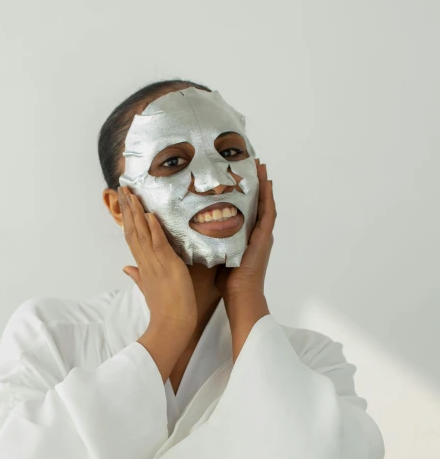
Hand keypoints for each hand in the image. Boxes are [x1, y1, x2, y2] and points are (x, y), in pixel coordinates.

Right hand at [118, 186, 197, 336]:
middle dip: (127, 208)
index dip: (127, 218)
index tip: (123, 201)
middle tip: (122, 188)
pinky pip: (159, 245)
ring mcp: (156, 263)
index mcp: (142, 265)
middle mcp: (146, 262)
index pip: (131, 237)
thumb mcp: (149, 288)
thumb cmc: (164, 309)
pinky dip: (154, 230)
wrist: (171, 325)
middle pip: (132, 230)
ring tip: (131, 194)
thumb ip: (137, 276)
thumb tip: (126, 269)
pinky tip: (150, 215)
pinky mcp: (168, 267)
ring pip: (142, 234)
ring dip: (136, 213)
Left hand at [215, 159, 275, 302]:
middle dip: (254, 183)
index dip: (242, 192)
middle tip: (251, 163)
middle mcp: (255, 233)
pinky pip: (268, 214)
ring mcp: (262, 235)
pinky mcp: (264, 238)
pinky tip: (267, 184)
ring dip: (263, 185)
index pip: (244, 209)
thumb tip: (189, 229)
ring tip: (260, 166)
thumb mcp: (214, 254)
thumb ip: (208, 240)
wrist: (240, 295)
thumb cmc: (227, 281)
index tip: (236, 175)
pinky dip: (268, 198)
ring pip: (264, 204)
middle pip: (256, 202)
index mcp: (244, 236)